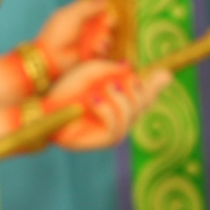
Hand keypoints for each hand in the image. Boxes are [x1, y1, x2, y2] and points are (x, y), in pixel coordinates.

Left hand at [33, 0, 114, 73]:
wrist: (52, 56)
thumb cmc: (58, 32)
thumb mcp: (72, 13)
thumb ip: (89, 6)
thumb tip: (104, 0)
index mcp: (78, 16)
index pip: (96, 10)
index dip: (103, 10)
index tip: (108, 10)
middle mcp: (84, 29)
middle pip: (104, 23)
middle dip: (108, 23)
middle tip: (108, 24)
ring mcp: (87, 43)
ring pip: (105, 37)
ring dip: (105, 37)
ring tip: (99, 40)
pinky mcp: (90, 56)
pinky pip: (103, 51)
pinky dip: (101, 49)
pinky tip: (96, 48)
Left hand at [48, 61, 171, 149]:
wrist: (46, 108)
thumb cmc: (66, 89)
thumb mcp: (93, 72)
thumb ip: (115, 70)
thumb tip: (135, 69)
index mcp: (121, 96)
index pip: (147, 93)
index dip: (157, 84)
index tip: (164, 73)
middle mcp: (121, 113)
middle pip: (145, 104)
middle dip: (141, 91)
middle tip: (126, 81)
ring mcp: (114, 128)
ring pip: (133, 115)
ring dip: (121, 99)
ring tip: (104, 89)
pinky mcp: (104, 140)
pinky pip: (117, 129)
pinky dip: (108, 111)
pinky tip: (95, 101)